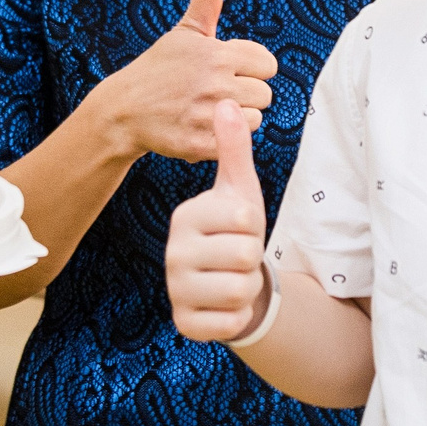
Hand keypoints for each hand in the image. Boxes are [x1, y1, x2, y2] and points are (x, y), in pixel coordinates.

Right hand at [84, 0, 276, 163]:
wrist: (124, 110)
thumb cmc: (160, 67)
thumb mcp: (186, 30)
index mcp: (217, 53)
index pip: (268, 65)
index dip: (250, 69)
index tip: (225, 71)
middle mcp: (215, 83)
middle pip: (265, 94)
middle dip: (244, 94)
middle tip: (213, 92)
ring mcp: (208, 114)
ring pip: (255, 119)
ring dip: (237, 118)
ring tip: (208, 109)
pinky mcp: (202, 144)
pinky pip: (238, 142)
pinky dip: (224, 139)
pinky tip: (203, 127)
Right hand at [168, 97, 270, 342]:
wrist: (231, 282)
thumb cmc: (236, 232)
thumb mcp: (239, 189)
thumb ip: (233, 149)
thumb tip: (225, 102)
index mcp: (185, 217)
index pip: (244, 219)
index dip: (253, 227)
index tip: (238, 228)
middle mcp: (173, 253)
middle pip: (245, 256)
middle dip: (252, 260)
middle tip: (237, 258)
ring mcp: (176, 290)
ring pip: (239, 291)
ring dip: (247, 289)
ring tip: (234, 278)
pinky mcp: (185, 323)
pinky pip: (230, 323)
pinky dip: (238, 316)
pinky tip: (226, 305)